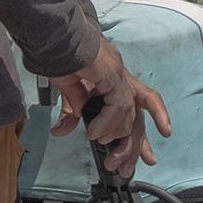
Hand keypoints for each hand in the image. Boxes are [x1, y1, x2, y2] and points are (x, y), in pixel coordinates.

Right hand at [46, 36, 169, 170]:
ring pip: (130, 114)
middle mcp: (122, 77)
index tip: (146, 158)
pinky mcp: (112, 73)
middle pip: (138, 117)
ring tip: (102, 146)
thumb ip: (72, 111)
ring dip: (117, 136)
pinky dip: (108, 122)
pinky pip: (118, 104)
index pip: (135, 110)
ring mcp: (119, 74)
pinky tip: (96, 132)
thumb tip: (60, 132)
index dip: (140, 135)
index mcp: (113, 80)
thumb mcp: (69, 90)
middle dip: (137, 145)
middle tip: (128, 167)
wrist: (56, 36)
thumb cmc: (61, 55)